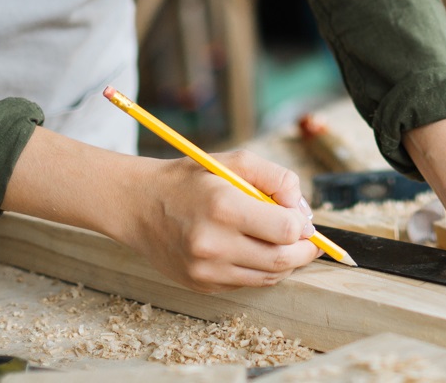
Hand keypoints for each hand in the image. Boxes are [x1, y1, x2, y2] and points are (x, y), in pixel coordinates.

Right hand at [124, 149, 321, 292]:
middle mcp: (213, 244)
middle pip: (282, 260)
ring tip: (282, 243)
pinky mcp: (201, 285)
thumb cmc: (189, 180)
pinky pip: (246, 283)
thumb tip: (302, 208)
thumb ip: (275, 178)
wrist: (139, 205)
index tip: (303, 219)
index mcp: (223, 207)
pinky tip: (252, 250)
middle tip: (306, 239)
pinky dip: (259, 269)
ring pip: (267, 277)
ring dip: (285, 262)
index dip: (303, 226)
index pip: (285, 230)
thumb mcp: (232, 162)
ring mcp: (205, 270)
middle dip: (304, 250)